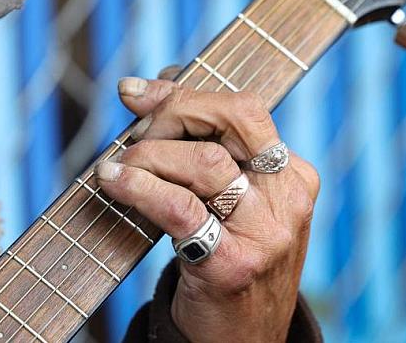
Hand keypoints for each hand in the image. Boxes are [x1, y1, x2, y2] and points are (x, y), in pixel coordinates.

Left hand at [97, 77, 319, 342]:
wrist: (239, 338)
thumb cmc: (223, 257)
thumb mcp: (225, 199)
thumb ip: (199, 146)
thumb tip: (145, 88)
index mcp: (291, 174)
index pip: (242, 109)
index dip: (183, 94)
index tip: (134, 93)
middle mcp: (288, 199)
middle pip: (231, 122)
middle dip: (170, 115)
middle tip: (131, 137)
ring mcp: (267, 233)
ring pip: (204, 163)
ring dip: (147, 155)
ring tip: (116, 166)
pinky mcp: (234, 264)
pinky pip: (180, 208)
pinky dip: (139, 187)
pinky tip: (113, 181)